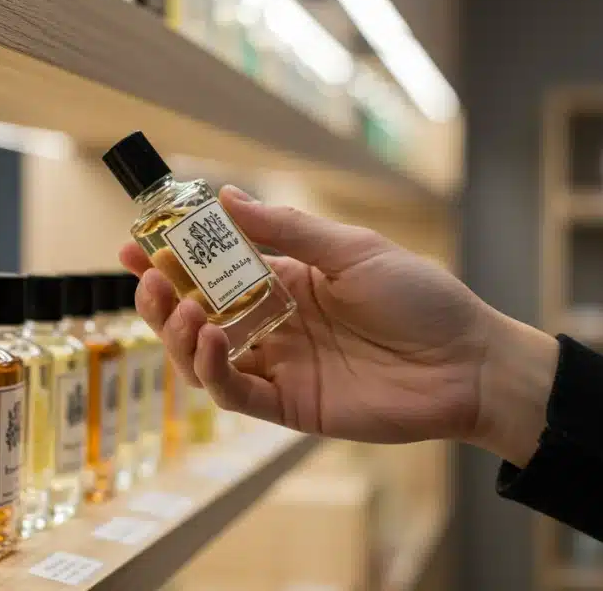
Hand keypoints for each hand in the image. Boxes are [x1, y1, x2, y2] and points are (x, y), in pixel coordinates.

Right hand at [120, 186, 557, 465]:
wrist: (467, 361)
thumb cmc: (420, 298)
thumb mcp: (352, 250)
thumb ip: (287, 231)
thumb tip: (225, 197)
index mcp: (286, 281)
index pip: (215, 270)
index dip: (173, 259)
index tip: (136, 244)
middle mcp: (274, 324)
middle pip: (198, 317)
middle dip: (164, 299)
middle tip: (149, 280)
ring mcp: (280, 366)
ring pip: (205, 358)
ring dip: (182, 335)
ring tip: (185, 310)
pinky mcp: (290, 405)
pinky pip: (236, 393)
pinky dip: (214, 370)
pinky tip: (213, 341)